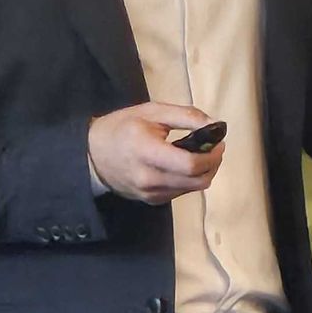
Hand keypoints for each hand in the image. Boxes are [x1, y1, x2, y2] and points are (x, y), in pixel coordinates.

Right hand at [87, 102, 223, 203]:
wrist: (91, 154)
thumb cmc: (122, 127)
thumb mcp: (152, 111)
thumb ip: (186, 116)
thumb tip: (214, 124)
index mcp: (147, 152)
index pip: (190, 164)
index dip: (212, 155)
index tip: (219, 142)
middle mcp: (149, 178)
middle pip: (197, 180)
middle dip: (213, 164)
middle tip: (215, 147)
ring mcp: (149, 193)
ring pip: (193, 188)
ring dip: (205, 172)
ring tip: (202, 154)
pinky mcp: (150, 201)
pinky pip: (181, 192)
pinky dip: (191, 179)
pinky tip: (186, 165)